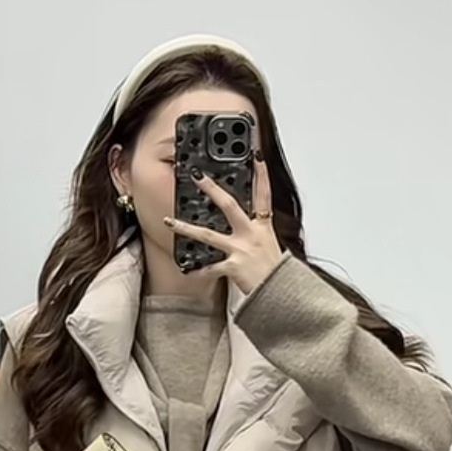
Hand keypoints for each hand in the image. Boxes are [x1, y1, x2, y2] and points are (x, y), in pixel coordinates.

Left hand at [162, 152, 284, 296]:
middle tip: (198, 177)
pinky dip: (199, 271)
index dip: (261, 175)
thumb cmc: (276, 273)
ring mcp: (240, 250)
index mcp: (263, 228)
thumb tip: (249, 226)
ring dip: (186, 228)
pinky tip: (187, 271)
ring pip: (209, 236)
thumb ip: (258, 234)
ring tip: (169, 221)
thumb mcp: (271, 246)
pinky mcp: (233, 267)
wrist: (282, 294)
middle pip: (230, 206)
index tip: (256, 157)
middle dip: (212, 190)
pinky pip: (211, 269)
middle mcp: (251, 235)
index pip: (264, 195)